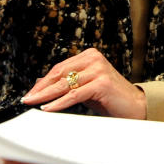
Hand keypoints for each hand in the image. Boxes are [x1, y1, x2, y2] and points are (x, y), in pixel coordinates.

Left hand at [22, 47, 146, 118]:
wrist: (136, 107)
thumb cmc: (111, 99)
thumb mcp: (85, 88)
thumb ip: (68, 84)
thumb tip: (41, 83)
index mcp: (90, 56)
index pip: (60, 67)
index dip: (43, 81)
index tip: (31, 92)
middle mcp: (94, 59)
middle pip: (60, 74)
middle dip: (41, 88)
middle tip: (27, 98)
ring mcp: (98, 70)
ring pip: (65, 84)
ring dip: (45, 95)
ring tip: (32, 103)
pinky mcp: (101, 83)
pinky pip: (74, 94)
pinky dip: (59, 102)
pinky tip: (48, 108)